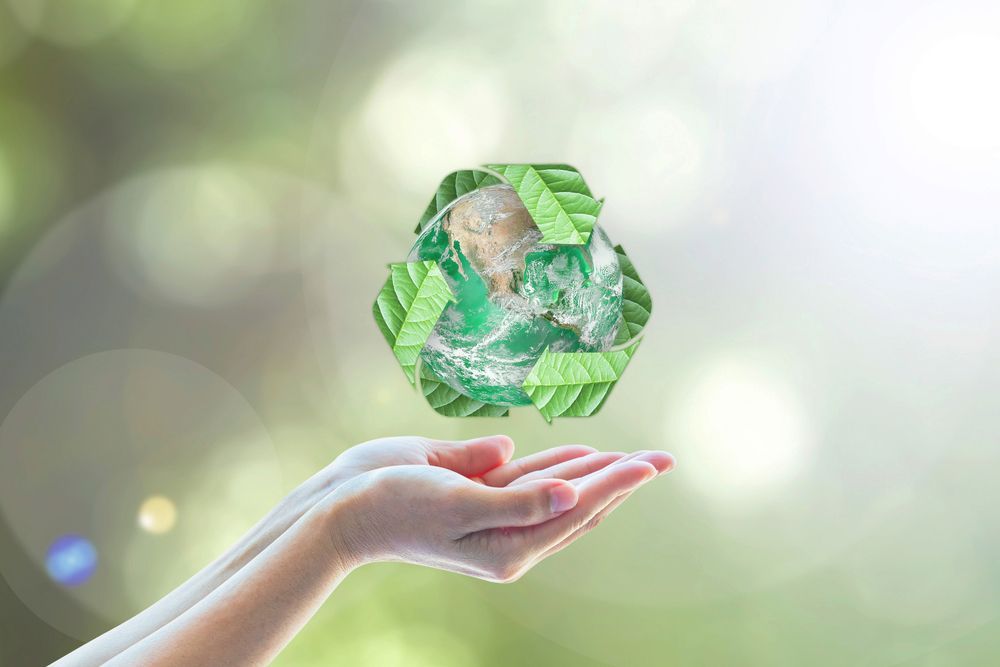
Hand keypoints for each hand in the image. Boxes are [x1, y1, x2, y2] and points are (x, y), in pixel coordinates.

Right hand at [325, 443, 673, 581]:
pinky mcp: (477, 492)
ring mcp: (494, 512)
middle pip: (579, 504)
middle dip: (621, 479)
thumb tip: (571, 494)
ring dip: (595, 472)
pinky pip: (530, 480)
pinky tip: (581, 455)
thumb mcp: (458, 505)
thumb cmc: (396, 506)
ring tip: (632, 457)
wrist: (342, 507)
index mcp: (510, 545)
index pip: (578, 508)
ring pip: (558, 491)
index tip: (653, 463)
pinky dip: (558, 466)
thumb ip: (517, 502)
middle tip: (662, 460)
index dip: (619, 483)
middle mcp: (509, 533)